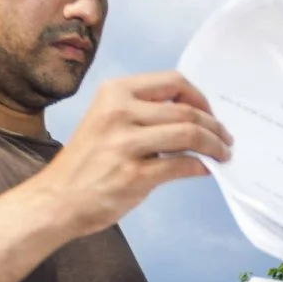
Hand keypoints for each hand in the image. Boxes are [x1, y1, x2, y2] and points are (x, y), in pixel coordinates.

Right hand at [25, 72, 231, 235]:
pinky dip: (200, 167)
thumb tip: (192, 117)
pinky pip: (181, 165)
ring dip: (214, 145)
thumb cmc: (86, 163)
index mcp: (114, 93)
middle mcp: (119, 113)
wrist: (57, 200)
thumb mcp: (107, 121)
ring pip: (189, 135)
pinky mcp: (133, 175)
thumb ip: (143, 113)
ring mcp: (125, 144)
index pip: (172, 81)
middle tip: (225, 138)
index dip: (199, 97)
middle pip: (186, 110)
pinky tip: (205, 170)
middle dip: (214, 125)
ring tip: (222, 154)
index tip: (210, 112)